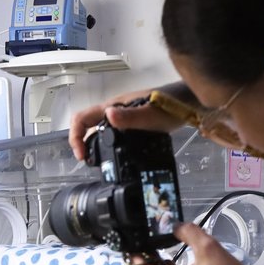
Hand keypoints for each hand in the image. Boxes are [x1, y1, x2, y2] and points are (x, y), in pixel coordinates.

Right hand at [68, 88, 183, 160]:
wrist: (187, 102)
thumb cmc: (170, 106)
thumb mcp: (149, 115)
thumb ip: (130, 116)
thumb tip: (108, 115)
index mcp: (113, 107)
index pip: (82, 118)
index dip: (76, 137)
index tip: (82, 155)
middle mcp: (114, 111)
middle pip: (88, 125)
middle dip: (83, 143)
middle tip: (90, 161)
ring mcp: (123, 116)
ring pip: (100, 130)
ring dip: (94, 145)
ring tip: (101, 162)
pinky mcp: (132, 123)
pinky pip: (113, 133)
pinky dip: (108, 145)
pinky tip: (119, 156)